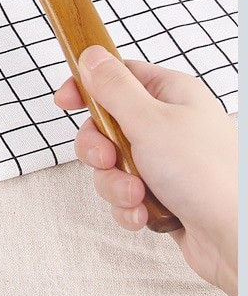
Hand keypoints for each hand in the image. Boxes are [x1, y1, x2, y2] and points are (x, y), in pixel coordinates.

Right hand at [54, 45, 236, 295]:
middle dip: (98, 149)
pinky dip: (127, 206)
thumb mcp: (150, 121)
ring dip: (114, 183)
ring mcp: (164, 162)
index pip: (117, 76)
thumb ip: (113, 87)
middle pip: (106, 125)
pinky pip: (124, 194)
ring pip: (111, 164)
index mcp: (170, 95)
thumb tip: (91, 55)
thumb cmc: (207, 176)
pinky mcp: (162, 195)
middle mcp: (167, 125)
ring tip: (136, 194)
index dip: (88, 87)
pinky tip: (143, 214)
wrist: (237, 240)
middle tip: (107, 158)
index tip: (65, 101)